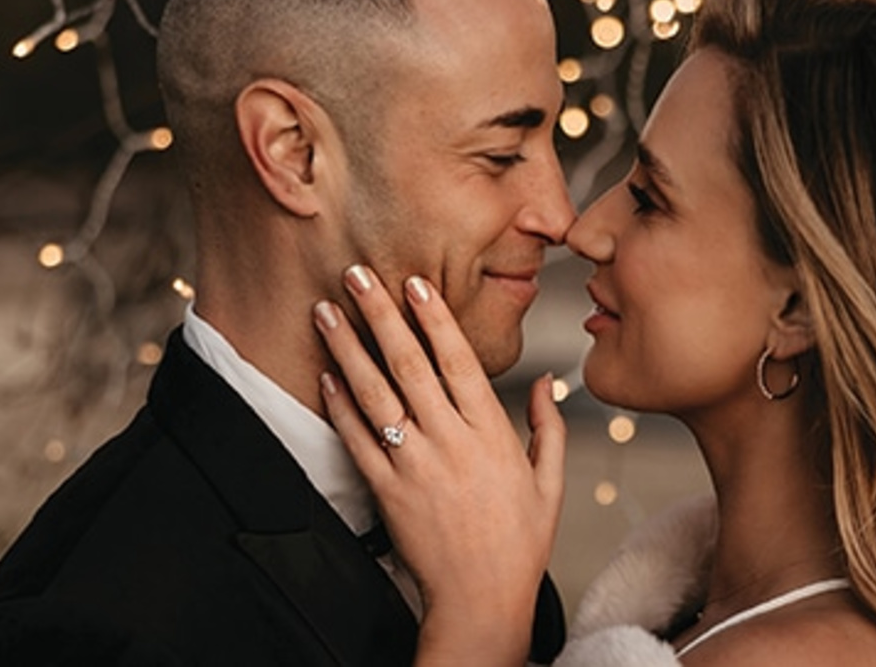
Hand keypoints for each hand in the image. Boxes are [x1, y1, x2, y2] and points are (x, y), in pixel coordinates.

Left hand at [312, 264, 566, 663]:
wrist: (483, 600)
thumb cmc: (519, 544)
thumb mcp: (550, 482)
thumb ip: (547, 426)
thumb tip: (548, 382)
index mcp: (492, 432)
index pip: (458, 359)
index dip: (433, 317)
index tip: (414, 282)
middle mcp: (451, 441)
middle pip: (409, 363)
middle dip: (381, 313)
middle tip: (357, 274)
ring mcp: (416, 464)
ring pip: (376, 392)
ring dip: (348, 347)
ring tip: (326, 311)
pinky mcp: (387, 490)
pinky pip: (357, 438)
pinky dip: (339, 404)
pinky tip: (325, 374)